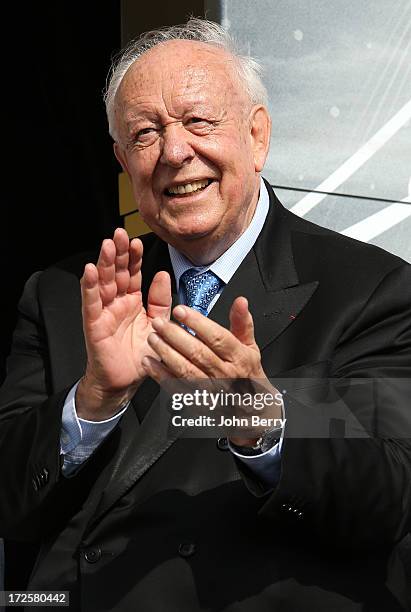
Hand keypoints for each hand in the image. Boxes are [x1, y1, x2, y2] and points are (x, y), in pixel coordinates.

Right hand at [77, 228, 171, 419]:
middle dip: (118, 253)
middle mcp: (117, 303)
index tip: (137, 241)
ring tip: (107, 245)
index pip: (133, 274)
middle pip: (117, 273)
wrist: (125, 381)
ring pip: (103, 283)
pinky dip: (90, 287)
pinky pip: (91, 303)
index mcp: (132, 301)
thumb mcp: (157, 324)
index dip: (134, 258)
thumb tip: (163, 275)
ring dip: (104, 263)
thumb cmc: (139, 354)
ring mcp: (104, 312)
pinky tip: (90, 271)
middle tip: (120, 234)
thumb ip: (160, 301)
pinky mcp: (94, 325)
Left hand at [142, 297, 281, 444]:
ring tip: (153, 339)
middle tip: (159, 323)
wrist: (250, 410)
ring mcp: (210, 389)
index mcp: (238, 358)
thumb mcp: (250, 347)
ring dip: (166, 354)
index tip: (180, 311)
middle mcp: (225, 374)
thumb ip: (242, 323)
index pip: (218, 337)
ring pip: (186, 370)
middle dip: (176, 336)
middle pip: (198, 353)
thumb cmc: (247, 374)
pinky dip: (161, 376)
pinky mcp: (197, 401)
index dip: (198, 323)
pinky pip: (176, 388)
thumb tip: (240, 301)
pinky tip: (150, 363)